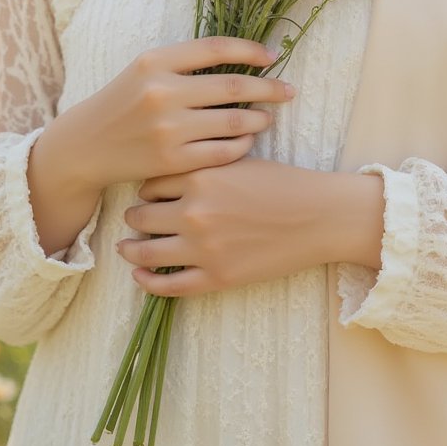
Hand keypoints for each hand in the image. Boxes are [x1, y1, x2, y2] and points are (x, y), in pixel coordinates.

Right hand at [26, 36, 293, 256]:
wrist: (87, 145)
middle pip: (233, 86)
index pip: (217, 48)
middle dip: (269, 89)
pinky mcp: (170, 160)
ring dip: (259, 119)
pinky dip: (242, 146)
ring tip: (267, 117)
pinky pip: (222, 152)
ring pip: (233, 122)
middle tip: (288, 91)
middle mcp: (161, 91)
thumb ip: (186, 62)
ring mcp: (167, 128)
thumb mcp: (145, 70)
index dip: (251, 51)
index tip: (272, 58)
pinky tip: (247, 141)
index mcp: (155, 60)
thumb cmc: (124, 102)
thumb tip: (243, 57)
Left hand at [117, 157, 341, 296]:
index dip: (146, 188)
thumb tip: (173, 166)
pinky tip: (140, 276)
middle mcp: (195, 211)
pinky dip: (147, 282)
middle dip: (135, 217)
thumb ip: (204, 163)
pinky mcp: (216, 277)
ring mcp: (203, 247)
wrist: (320, 216)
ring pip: (145, 251)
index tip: (146, 193)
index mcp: (201, 176)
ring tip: (126, 247)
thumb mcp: (240, 160)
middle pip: (141, 215)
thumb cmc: (284, 183)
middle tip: (133, 218)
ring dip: (130, 249)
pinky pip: (168, 285)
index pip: (150, 183)